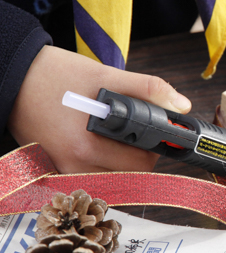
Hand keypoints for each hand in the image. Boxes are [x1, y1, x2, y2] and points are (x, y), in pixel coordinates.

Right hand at [7, 46, 191, 173]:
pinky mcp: (56, 169)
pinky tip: (97, 140)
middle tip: (133, 128)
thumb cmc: (57, 75)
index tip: (156, 133)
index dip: (155, 146)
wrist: (13, 76)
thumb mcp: (106, 75)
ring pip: (113, 178)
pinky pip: (92, 175)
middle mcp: (74, 164)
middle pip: (130, 174)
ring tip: (114, 132)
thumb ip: (148, 89)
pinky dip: (102, 162)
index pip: (142, 163)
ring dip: (121, 159)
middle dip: (140, 152)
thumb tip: (181, 106)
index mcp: (88, 144)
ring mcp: (63, 169)